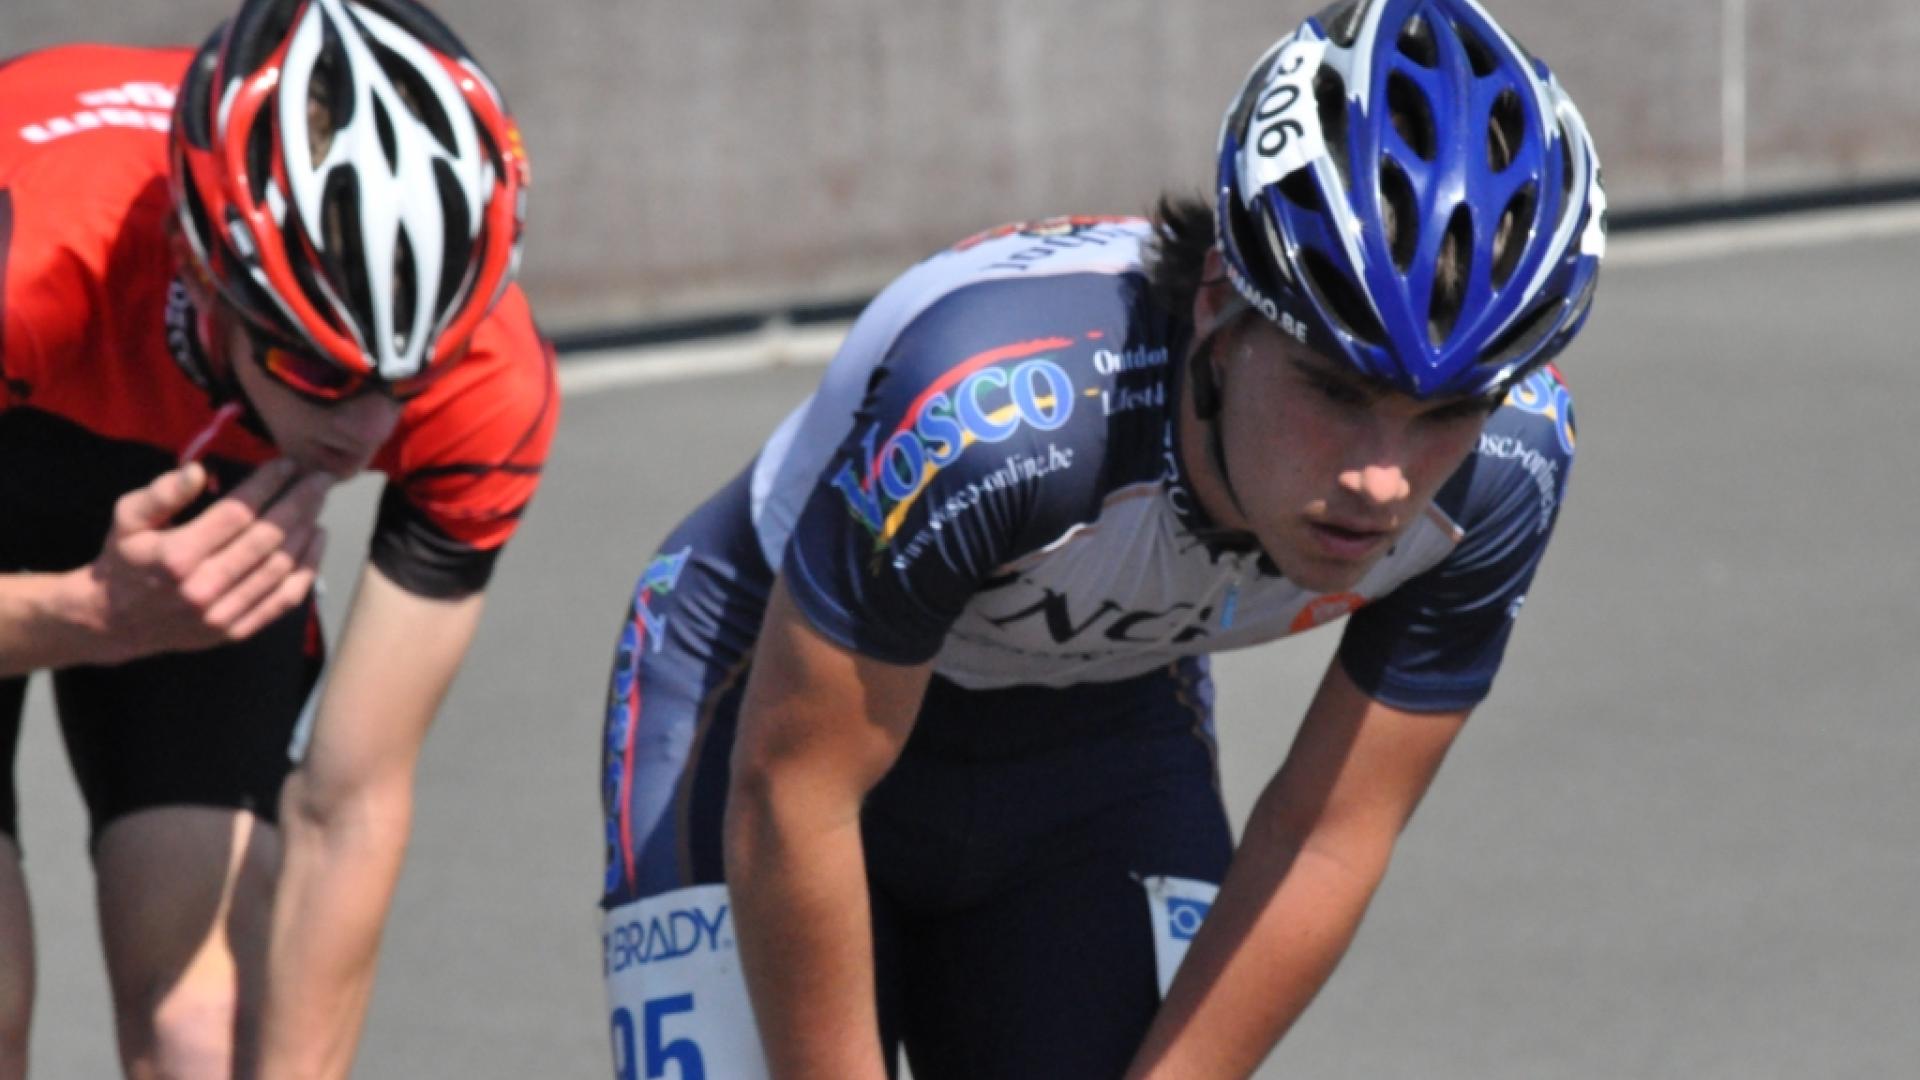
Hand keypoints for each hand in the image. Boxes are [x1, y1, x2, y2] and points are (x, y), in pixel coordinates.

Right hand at [75, 458, 331, 663]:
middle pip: (268, 538)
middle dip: (300, 503)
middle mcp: (203, 587)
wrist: (115, 621)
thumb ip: (161, 493)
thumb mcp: (127, 518)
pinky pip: (284, 600)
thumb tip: (199, 470)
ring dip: (307, 531)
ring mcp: (222, 614)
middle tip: (320, 479)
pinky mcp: (236, 631)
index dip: (268, 486)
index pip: (238, 513)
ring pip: (281, 568)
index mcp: (177, 556)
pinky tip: (318, 541)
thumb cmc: (126, 559)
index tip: (288, 464)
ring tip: (320, 504)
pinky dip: (308, 569)